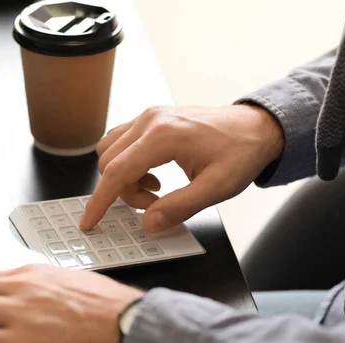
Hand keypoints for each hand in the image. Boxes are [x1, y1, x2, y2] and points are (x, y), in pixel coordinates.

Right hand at [80, 104, 283, 231]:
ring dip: (124, 178)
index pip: (117, 172)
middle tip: (155, 205)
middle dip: (123, 193)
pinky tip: (153, 174)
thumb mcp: (216, 188)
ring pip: (111, 151)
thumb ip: (179, 207)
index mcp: (163, 136)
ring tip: (155, 190)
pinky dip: (128, 164)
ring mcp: (149, 116)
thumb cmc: (240, 153)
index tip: (88, 222)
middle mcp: (150, 120)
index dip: (99, 201)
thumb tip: (148, 223)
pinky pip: (122, 142)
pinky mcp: (151, 119)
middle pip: (110, 163)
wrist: (256, 127)